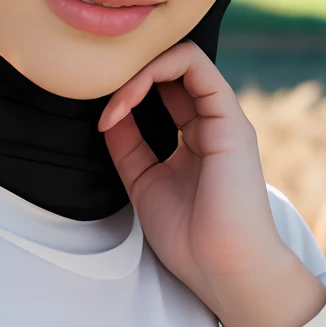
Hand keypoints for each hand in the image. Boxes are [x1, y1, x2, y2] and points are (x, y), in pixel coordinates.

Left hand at [98, 43, 325, 326]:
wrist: (223, 268)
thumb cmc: (190, 239)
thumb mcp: (144, 183)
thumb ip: (128, 146)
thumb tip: (107, 114)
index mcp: (196, 138)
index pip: (163, 89)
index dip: (127, 90)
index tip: (99, 118)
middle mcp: (211, 122)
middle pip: (170, 69)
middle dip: (129, 72)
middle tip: (97, 94)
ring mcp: (222, 117)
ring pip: (179, 58)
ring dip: (135, 71)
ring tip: (110, 102)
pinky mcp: (229, 117)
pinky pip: (192, 65)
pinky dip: (151, 73)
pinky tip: (126, 100)